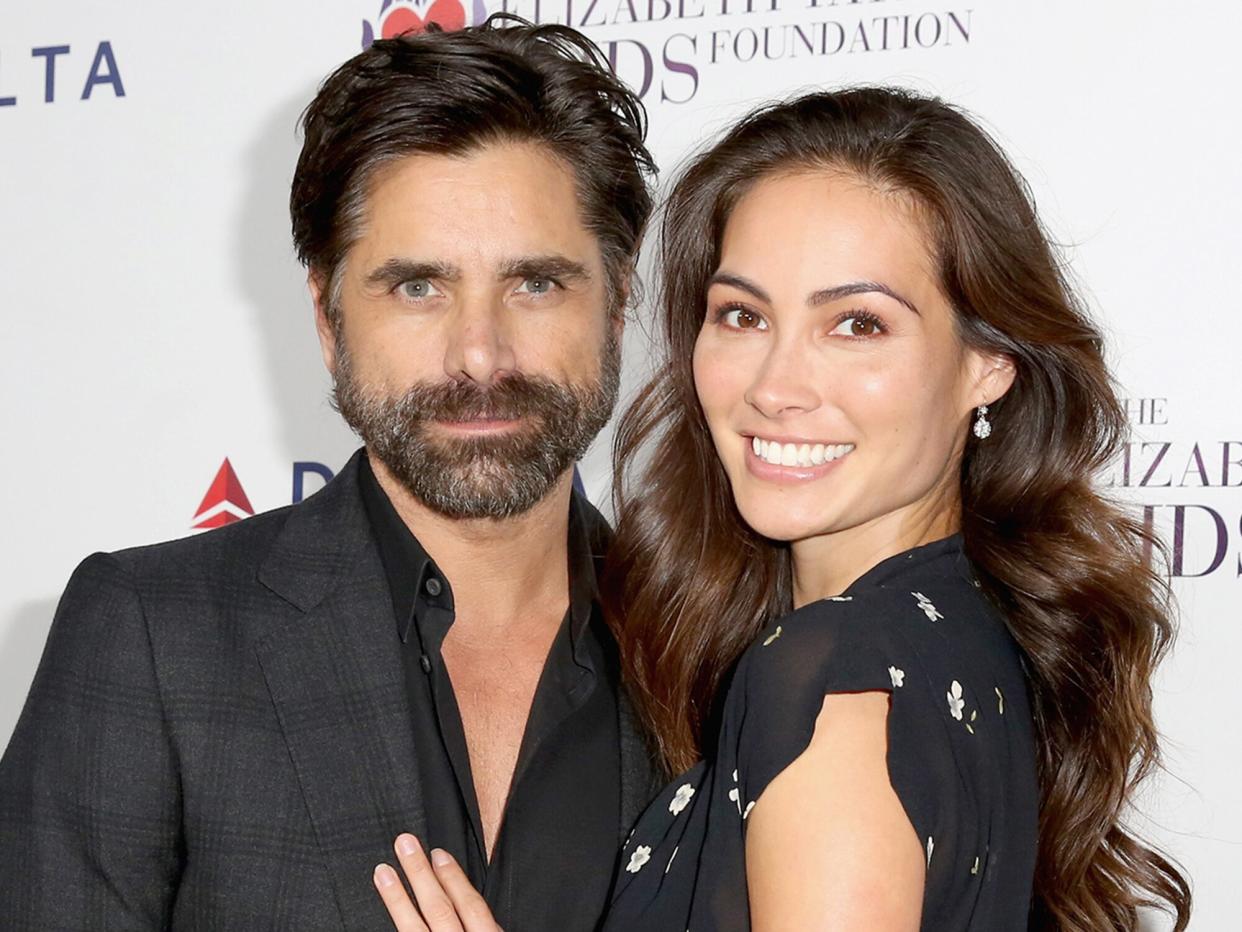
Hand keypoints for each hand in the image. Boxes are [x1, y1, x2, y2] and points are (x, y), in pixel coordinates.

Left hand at [373, 834, 501, 931]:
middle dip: (420, 874)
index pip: (472, 906)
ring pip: (414, 928)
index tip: (438, 853)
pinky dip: (395, 920)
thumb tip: (468, 898)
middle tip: (404, 844)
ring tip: (382, 872)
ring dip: (396, 898)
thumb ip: (485, 926)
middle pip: (440, 909)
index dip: (454, 878)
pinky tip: (382, 905)